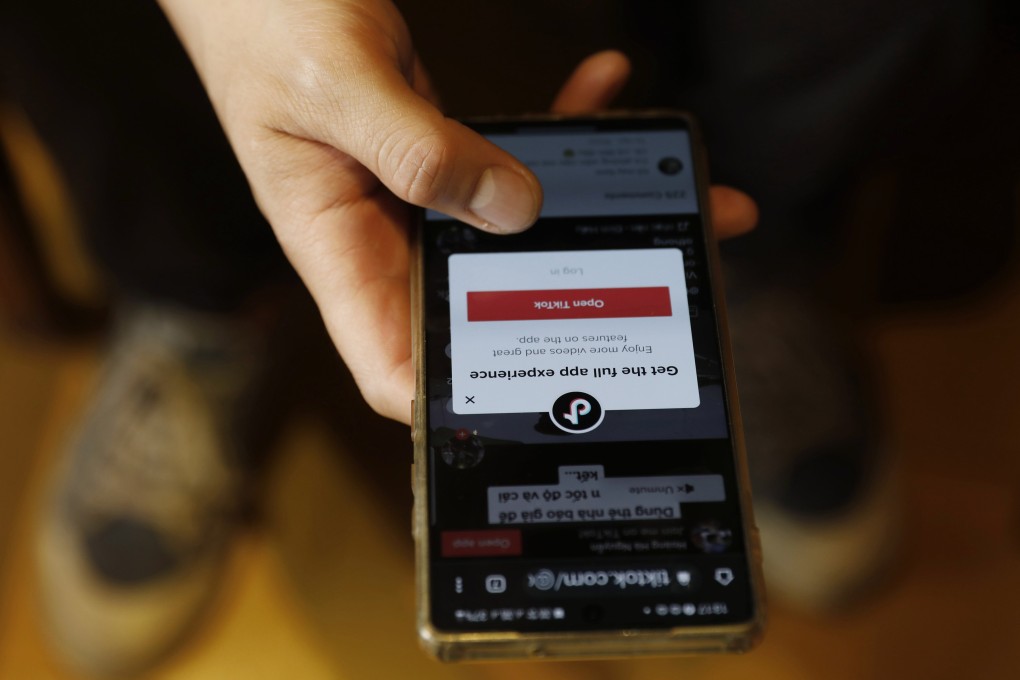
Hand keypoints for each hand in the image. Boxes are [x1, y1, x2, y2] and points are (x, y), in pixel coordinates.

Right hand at [158, 0, 755, 423]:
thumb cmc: (262, 23)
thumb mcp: (334, 84)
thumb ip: (418, 150)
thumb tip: (515, 209)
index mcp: (335, 248)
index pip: (392, 365)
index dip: (452, 403)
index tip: (531, 402)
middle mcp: (378, 239)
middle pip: (477, 310)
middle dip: (566, 307)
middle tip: (657, 277)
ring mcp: (413, 202)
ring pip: (509, 238)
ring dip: (588, 214)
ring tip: (667, 183)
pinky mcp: (440, 161)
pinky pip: (507, 166)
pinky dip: (558, 133)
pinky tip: (599, 88)